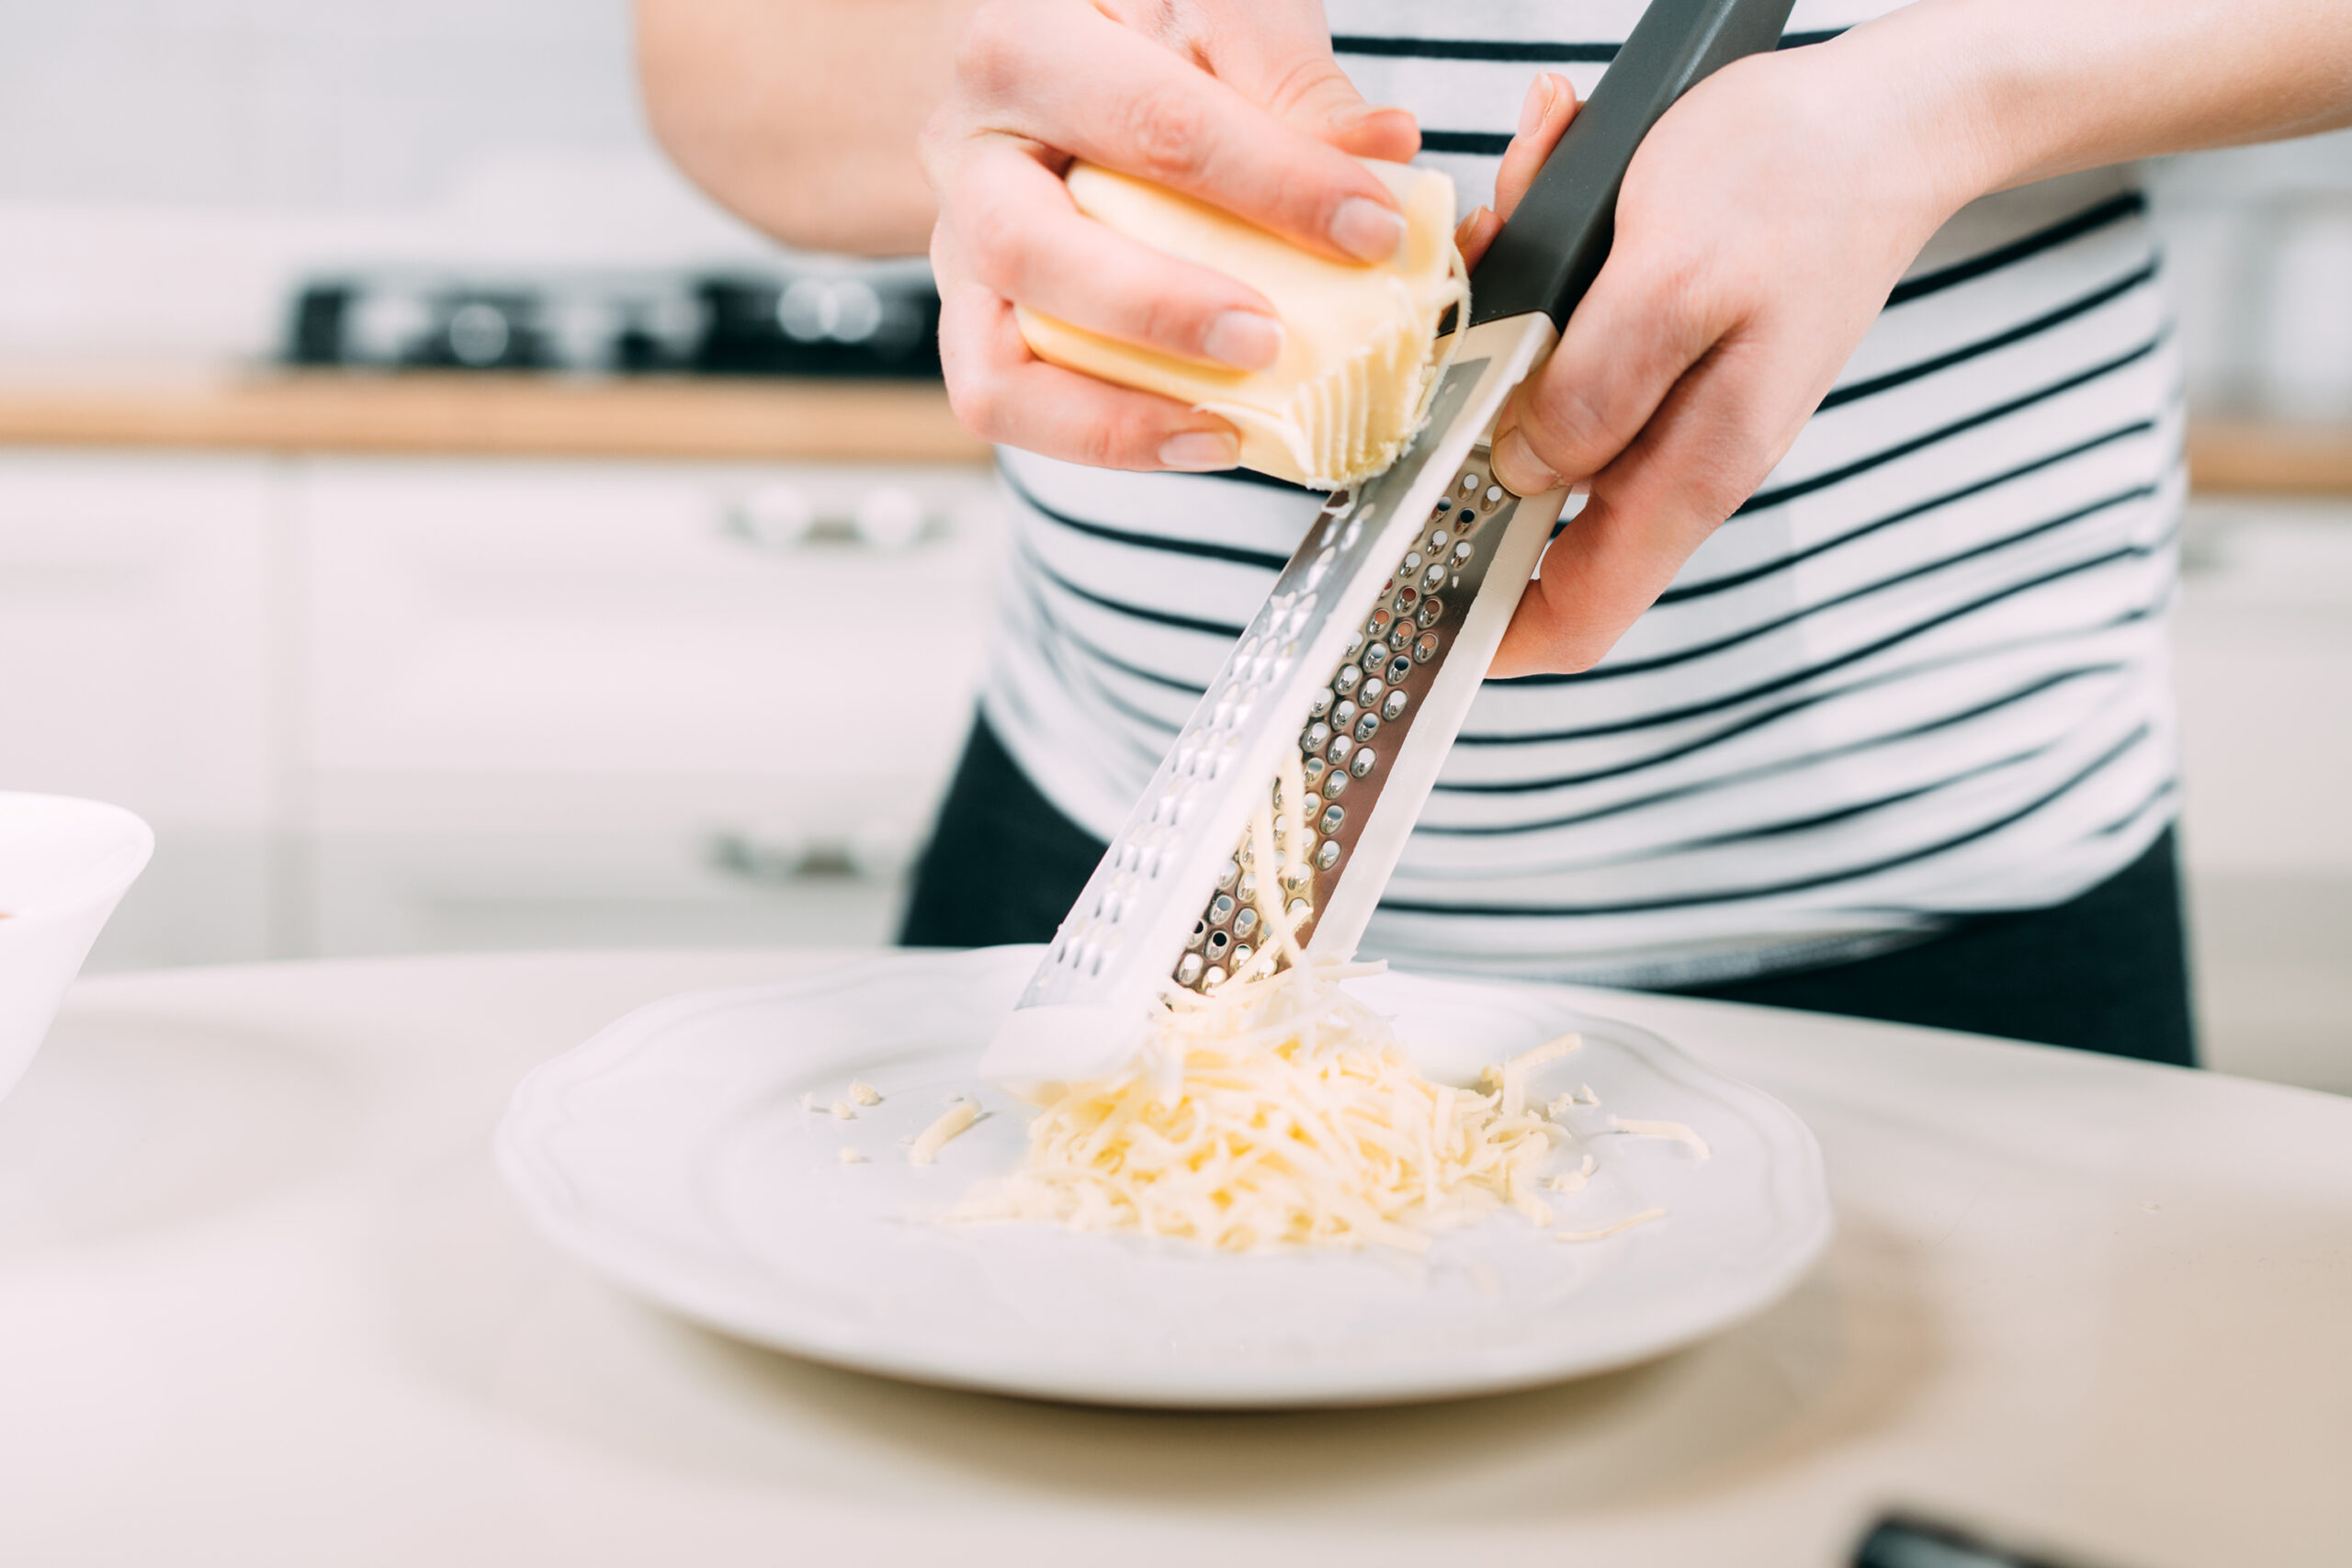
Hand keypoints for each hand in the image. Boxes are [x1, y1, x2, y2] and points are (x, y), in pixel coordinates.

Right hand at [920, 0, 1419, 471]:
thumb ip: (1293, 80)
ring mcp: (962, 251)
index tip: (1371, 230)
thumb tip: (1380, 153)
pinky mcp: (980, 320)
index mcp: (1024, 48)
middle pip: (1030, 251)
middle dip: (1157, 311)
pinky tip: (1201, 435)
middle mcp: (968, 155)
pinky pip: (1010, 405)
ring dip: (1111, 414)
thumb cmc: (1145, 21)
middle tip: (1267, 338)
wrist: (1073, 49)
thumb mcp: (1224, 13)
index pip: (1154, 126)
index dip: (1273, 185)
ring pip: (990, 366)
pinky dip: (1105, 437)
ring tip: (1223, 426)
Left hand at [1463, 47, 1981, 677]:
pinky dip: (1539, 284)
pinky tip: (1546, 198)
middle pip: (1534, 510)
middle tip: (1455, 324)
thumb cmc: (1796, 178)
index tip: (1408, 608)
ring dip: (1504, 334)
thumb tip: (1519, 471)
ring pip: (1540, 417)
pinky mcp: (1662, 358)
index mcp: (1693, 472)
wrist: (1884, 117)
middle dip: (1470, 430)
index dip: (1488, 634)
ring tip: (1514, 216)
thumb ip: (1591, 391)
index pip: (1580, 616)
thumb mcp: (1672, 277)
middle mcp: (1680, 460)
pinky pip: (1568, 351)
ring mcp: (1672, 412)